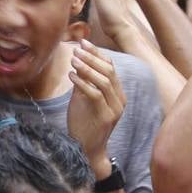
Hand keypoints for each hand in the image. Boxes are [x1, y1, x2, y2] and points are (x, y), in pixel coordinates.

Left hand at [66, 40, 126, 169]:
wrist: (86, 150)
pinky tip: (71, 76)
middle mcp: (120, 100)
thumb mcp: (83, 98)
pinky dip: (83, 83)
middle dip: (92, 58)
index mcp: (117, 93)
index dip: (98, 53)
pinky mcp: (105, 117)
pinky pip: (96, 95)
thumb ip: (84, 81)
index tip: (84, 42)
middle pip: (109, 71)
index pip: (110, 67)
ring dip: (87, 68)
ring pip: (104, 81)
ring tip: (73, 60)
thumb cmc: (84, 123)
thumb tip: (77, 59)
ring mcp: (114, 109)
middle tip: (77, 49)